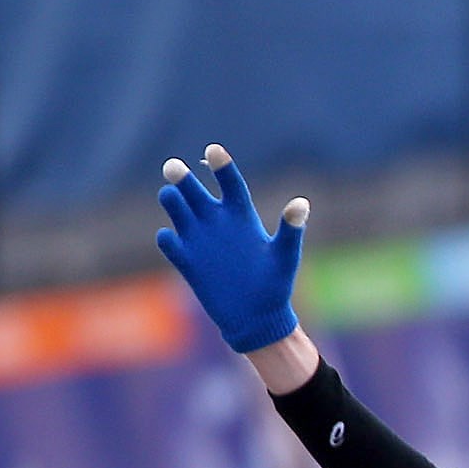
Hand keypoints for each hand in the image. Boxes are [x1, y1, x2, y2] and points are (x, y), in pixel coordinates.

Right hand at [154, 145, 307, 352]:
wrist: (256, 317)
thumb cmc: (276, 286)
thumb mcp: (285, 257)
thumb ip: (291, 230)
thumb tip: (301, 203)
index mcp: (241, 215)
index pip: (229, 182)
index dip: (221, 165)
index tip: (213, 150)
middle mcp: (217, 221)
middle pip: (193, 188)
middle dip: (182, 176)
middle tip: (175, 168)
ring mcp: (199, 238)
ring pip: (175, 206)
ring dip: (171, 199)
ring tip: (174, 198)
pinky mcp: (186, 259)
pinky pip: (167, 240)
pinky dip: (168, 237)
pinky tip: (173, 239)